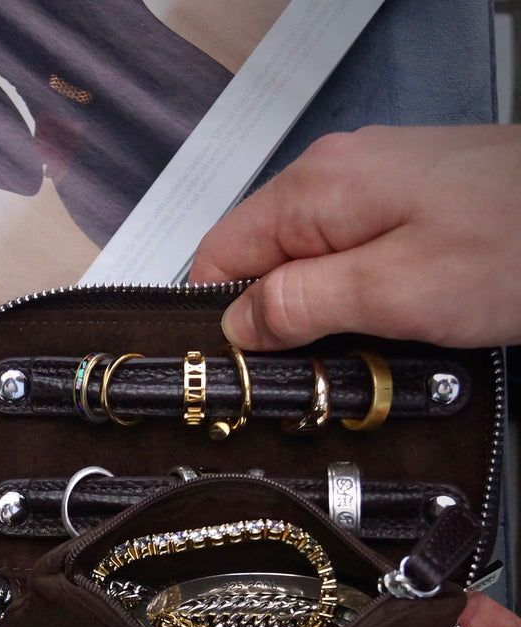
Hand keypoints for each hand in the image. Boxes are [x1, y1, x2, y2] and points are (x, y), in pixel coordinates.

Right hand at [189, 125, 520, 349]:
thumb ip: (297, 305)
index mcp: (314, 190)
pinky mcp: (408, 199)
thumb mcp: (392, 292)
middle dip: (273, 321)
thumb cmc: (520, 243)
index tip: (239, 368)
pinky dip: (357, 296)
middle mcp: (335, 175)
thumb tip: (235, 325)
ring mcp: (373, 182)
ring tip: (360, 348)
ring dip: (320, 313)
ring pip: (306, 262)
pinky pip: (350, 254)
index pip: (216, 258)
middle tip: (309, 371)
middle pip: (259, 260)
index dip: (218, 320)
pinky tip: (390, 320)